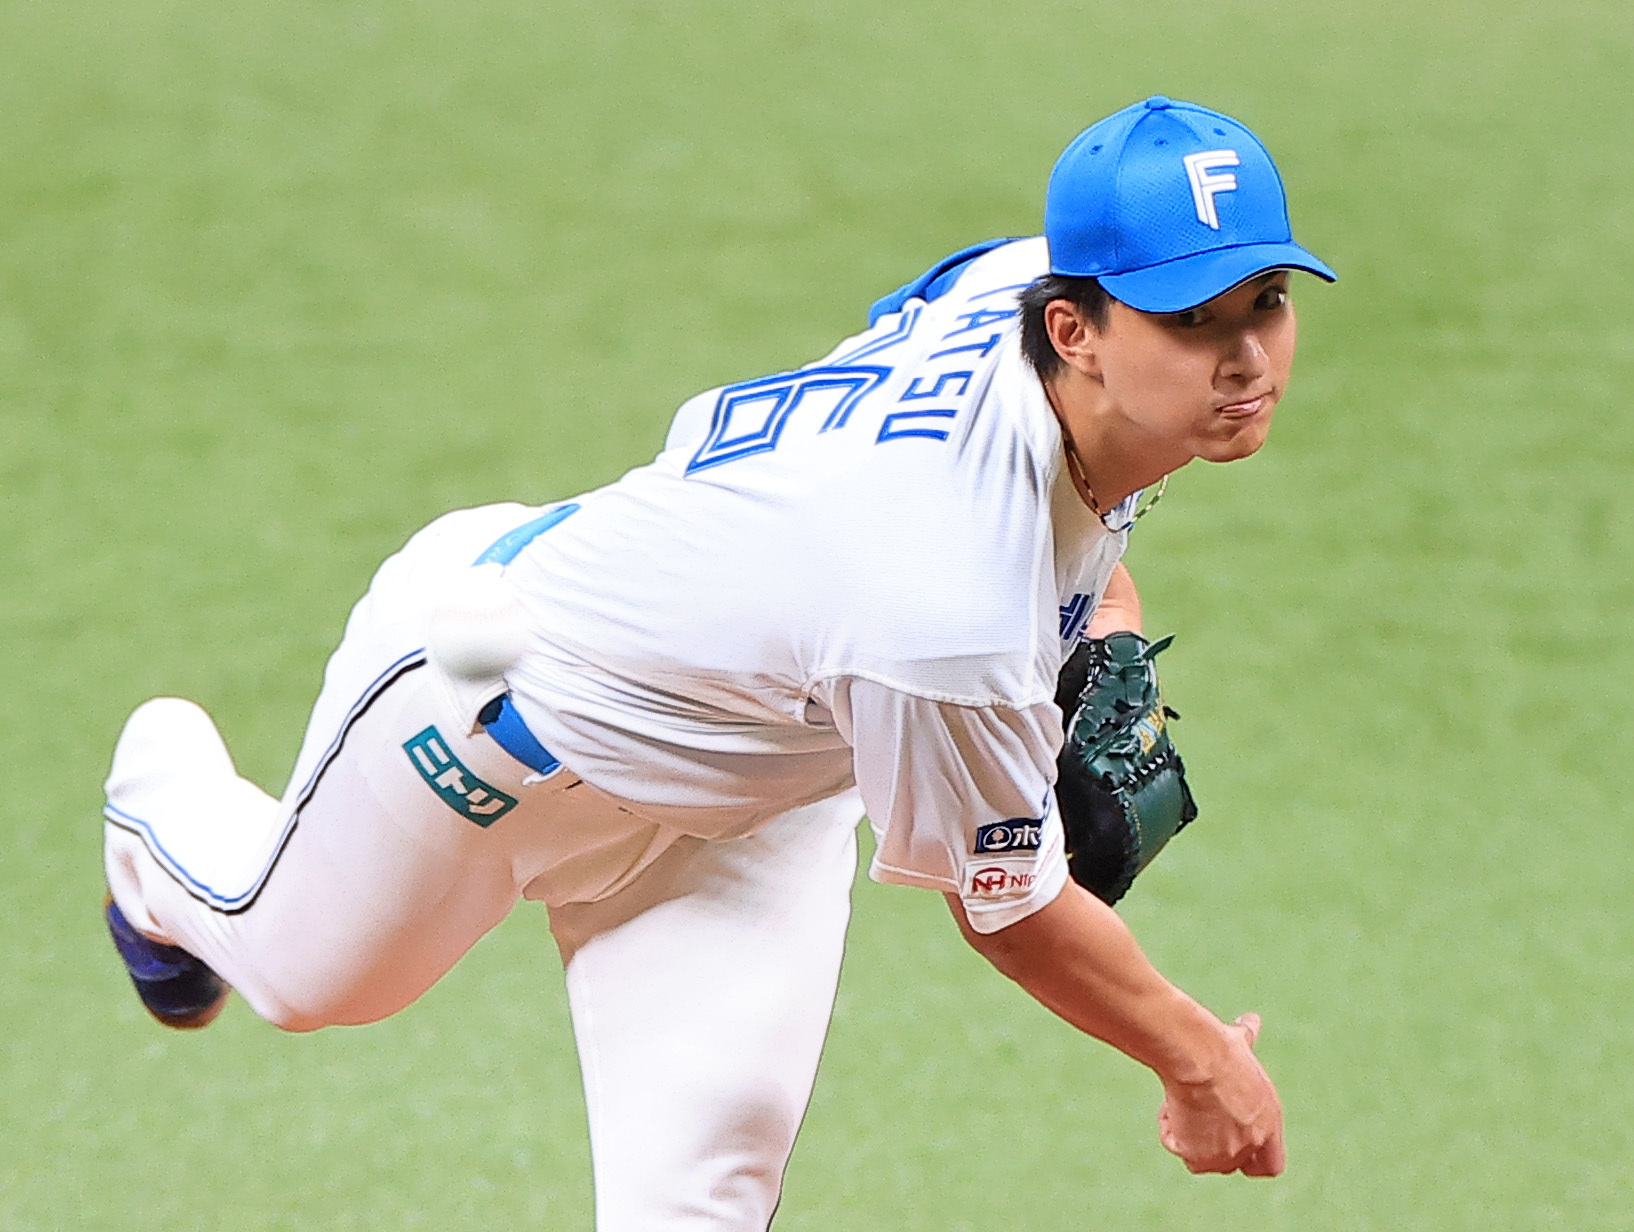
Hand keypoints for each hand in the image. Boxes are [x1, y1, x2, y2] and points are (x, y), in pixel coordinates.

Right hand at [1156, 1013, 1285, 1176]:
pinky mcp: (1201, 1156)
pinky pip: (1177, 1146)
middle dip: (1210, 1146)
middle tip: (1195, 1119)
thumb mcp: (1239, 1042)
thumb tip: (1251, 1020)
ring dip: (1188, 1135)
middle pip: (1229, 1164)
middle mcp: (1253, 1143)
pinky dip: (1169, 1129)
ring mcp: (1228, 1153)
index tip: (1228, 1140)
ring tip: (1182, 1101)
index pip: (1270, 1165)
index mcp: (1270, 1121)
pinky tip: (1170, 1104)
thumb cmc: (1217, 1044)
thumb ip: (1248, 1038)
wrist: (1197, 1054)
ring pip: (1200, 1157)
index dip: (1250, 1159)